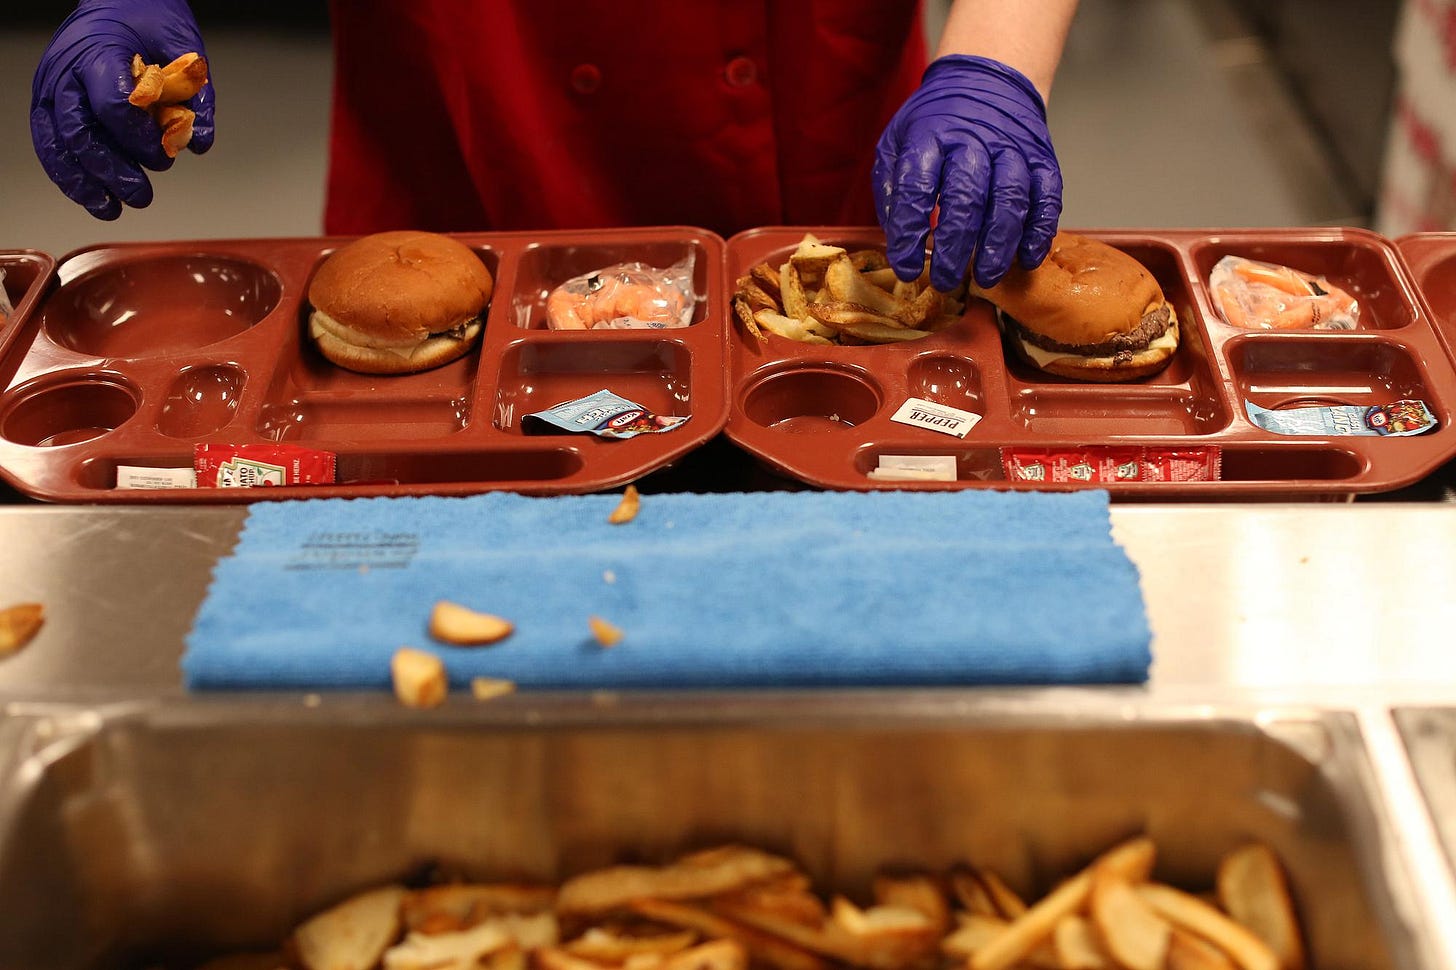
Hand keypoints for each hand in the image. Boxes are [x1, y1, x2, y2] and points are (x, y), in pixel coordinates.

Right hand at [31, 0, 214, 219]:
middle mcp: (67, 69)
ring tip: (110, 207)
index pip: (114, 105)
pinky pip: (48, 142)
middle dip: (113, 170)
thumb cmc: (149, 20)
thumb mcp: (185, 47)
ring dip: (83, 182)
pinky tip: (90, 195)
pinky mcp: (46, 99)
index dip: (140, 140)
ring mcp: (52, 85)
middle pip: (81, 131)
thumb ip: (195, 95)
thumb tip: (198, 143)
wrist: (118, 0)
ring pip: (57, 142)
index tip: (164, 157)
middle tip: (141, 195)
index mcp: (101, 51)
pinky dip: (67, 173)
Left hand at [874, 54, 1060, 290]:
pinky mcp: (1041, 158)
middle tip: (946, 281)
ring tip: (986, 277)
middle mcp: (974, 140)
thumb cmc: (936, 122)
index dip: (909, 233)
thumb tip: (899, 238)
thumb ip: (894, 188)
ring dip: (999, 245)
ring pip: (1010, 200)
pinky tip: (1027, 258)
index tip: (906, 267)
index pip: (917, 187)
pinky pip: (1047, 197)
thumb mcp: (898, 142)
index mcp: (930, 136)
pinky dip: (1040, 231)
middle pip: (967, 198)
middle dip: (956, 247)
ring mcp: (1012, 149)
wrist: (987, 79)